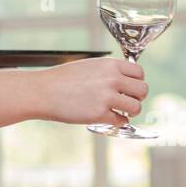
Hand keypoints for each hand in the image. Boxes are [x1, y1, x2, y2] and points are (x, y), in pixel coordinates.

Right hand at [33, 57, 147, 126]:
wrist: (43, 91)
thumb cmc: (63, 79)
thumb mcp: (89, 66)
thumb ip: (109, 71)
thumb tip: (126, 81)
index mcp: (109, 65)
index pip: (139, 72)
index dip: (137, 81)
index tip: (130, 87)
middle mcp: (111, 79)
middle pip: (143, 90)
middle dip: (137, 97)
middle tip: (127, 101)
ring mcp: (106, 97)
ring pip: (136, 107)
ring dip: (130, 111)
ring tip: (119, 111)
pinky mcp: (99, 114)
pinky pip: (121, 121)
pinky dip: (117, 121)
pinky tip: (108, 118)